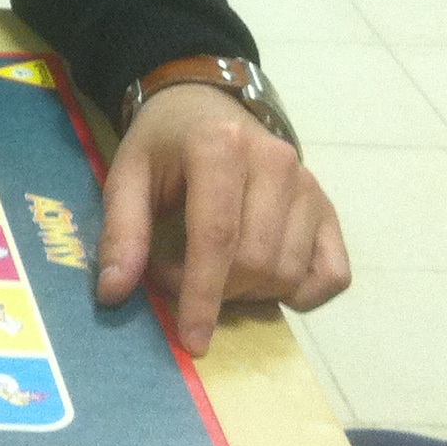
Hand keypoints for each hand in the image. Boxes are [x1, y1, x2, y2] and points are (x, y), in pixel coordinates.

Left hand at [93, 82, 349, 355]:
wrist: (204, 105)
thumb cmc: (163, 145)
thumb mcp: (126, 175)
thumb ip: (122, 232)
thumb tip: (114, 293)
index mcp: (221, 147)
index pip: (218, 237)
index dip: (203, 295)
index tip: (191, 340)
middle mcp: (276, 162)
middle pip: (255, 261)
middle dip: (214, 290)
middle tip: (174, 275)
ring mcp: (308, 184)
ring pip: (289, 272)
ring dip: (247, 292)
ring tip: (210, 269)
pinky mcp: (328, 206)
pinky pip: (333, 273)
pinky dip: (301, 293)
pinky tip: (264, 283)